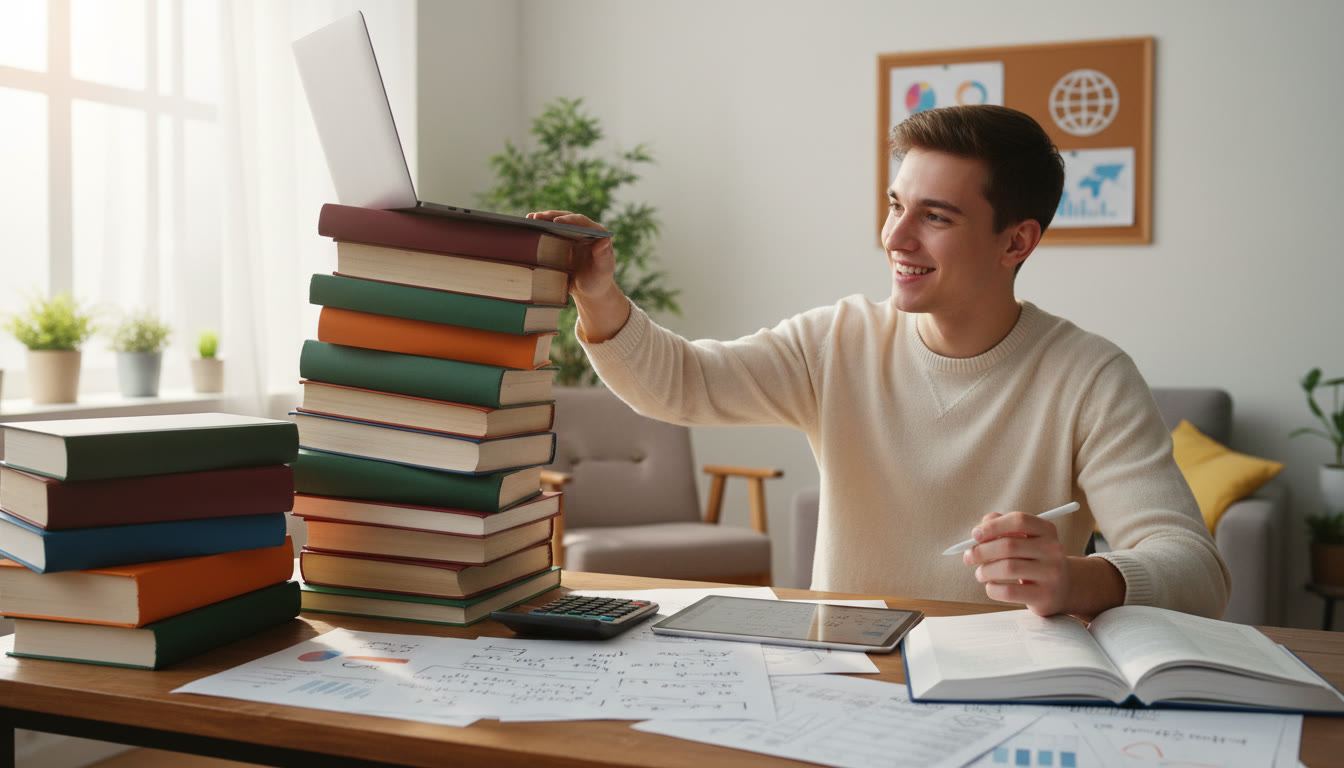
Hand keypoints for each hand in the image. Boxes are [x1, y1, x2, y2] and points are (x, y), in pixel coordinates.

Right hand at [527, 210, 629, 341]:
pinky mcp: (559, 242)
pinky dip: (538, 228)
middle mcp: (582, 231)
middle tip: (537, 217)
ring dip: (542, 219)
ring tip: (529, 219)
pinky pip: (548, 232)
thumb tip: (604, 240)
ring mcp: (570, 235)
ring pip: (555, 223)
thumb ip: (604, 257)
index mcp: (596, 233)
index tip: (557, 221)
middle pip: (566, 218)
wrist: (588, 291)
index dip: (569, 220)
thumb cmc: (598, 281)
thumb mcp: (602, 271)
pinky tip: (527, 227)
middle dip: (551, 216)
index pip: (582, 222)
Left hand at [962, 511, 1070, 615]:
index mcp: (1047, 530)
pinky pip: (1009, 591)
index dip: (993, 526)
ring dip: (985, 570)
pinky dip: (992, 589)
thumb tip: (979, 531)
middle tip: (968, 557)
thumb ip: (1002, 527)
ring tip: (980, 574)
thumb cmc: (1034, 559)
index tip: (975, 534)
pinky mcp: (1044, 596)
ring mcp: (1051, 574)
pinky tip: (992, 586)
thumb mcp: (1025, 539)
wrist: (1064, 588)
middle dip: (981, 551)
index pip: (1018, 520)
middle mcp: (1053, 550)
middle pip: (1008, 545)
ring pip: (1007, 568)